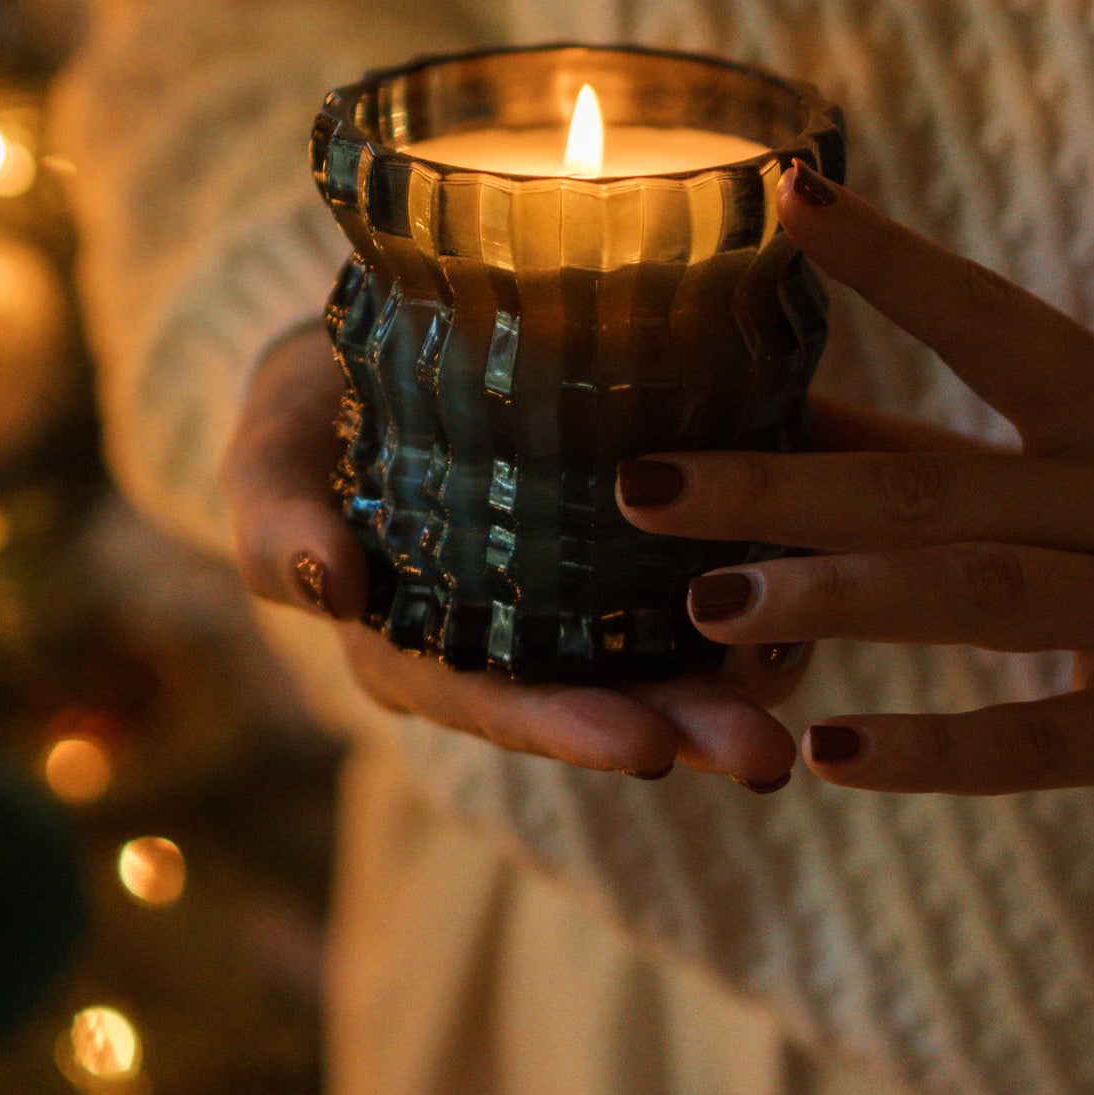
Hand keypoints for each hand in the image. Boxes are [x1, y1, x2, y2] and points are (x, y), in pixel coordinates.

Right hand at [221, 323, 800, 787]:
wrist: (366, 338)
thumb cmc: (302, 416)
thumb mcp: (267, 461)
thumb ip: (281, 526)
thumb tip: (331, 587)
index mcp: (422, 650)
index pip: (499, 705)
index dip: (567, 729)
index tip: (637, 745)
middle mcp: (513, 643)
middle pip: (603, 700)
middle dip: (683, 729)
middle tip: (763, 755)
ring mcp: (579, 595)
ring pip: (669, 652)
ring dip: (740, 680)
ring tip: (812, 694)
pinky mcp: (634, 534)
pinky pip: (707, 570)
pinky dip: (764, 586)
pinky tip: (826, 583)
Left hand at [614, 165, 1093, 831]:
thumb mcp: (1082, 456)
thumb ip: (931, 442)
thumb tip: (766, 399)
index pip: (989, 318)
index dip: (891, 263)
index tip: (786, 201)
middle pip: (939, 482)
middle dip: (781, 485)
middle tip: (644, 485)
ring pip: (979, 594)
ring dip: (836, 600)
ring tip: (711, 608)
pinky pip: (1040, 737)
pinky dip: (935, 748)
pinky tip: (833, 756)